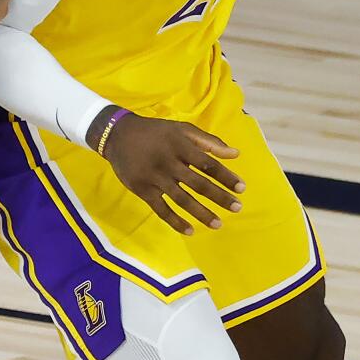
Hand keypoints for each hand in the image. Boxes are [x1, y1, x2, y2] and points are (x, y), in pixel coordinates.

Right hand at [89, 109, 244, 235]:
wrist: (117, 135)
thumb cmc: (155, 132)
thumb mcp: (181, 129)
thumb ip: (208, 141)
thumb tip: (235, 154)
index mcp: (180, 145)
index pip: (208, 163)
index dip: (226, 176)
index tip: (241, 188)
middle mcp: (169, 162)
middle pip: (198, 183)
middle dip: (219, 196)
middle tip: (237, 208)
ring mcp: (155, 178)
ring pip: (182, 199)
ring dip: (201, 213)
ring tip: (218, 224)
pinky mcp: (143, 190)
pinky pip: (161, 209)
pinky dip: (175, 221)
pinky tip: (190, 231)